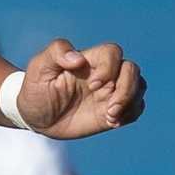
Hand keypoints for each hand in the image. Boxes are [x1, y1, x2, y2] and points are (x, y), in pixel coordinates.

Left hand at [16, 40, 144, 138]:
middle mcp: (104, 74)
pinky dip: (130, 114)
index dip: (109, 67)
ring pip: (139, 87)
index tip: (93, 85)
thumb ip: (56, 53)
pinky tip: (112, 122)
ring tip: (110, 117)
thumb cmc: (36, 88)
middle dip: (126, 88)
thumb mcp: (39, 67)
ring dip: (130, 102)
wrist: (35, 116)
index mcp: (89, 60)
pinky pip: (136, 108)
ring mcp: (110, 92)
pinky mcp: (113, 110)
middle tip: (109, 108)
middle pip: (132, 69)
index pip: (113, 52)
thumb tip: (78, 59)